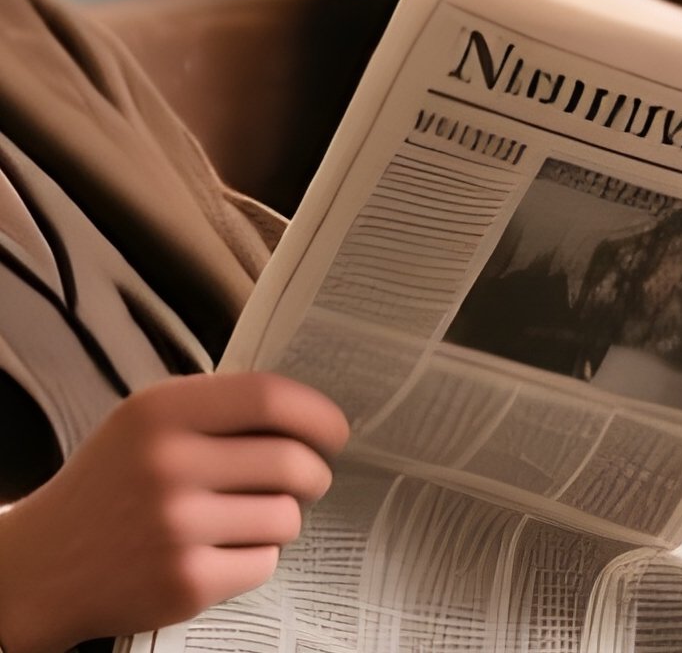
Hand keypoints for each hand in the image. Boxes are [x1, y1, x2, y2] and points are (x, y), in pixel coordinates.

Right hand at [0, 372, 348, 652]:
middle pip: (293, 462)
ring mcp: (175, 531)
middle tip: (306, 478)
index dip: (319, 414)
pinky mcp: (183, 586)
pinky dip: (255, 556)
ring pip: (286, 517)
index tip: (336, 431)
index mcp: (162, 414)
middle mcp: (168, 468)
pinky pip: (264, 562)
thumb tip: (310, 408)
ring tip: (248, 515)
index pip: (271, 399)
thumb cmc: (113, 482)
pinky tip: (221, 549)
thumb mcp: (148, 420)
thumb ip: (220, 404)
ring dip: (282, 517)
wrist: (41, 566)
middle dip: (313, 473)